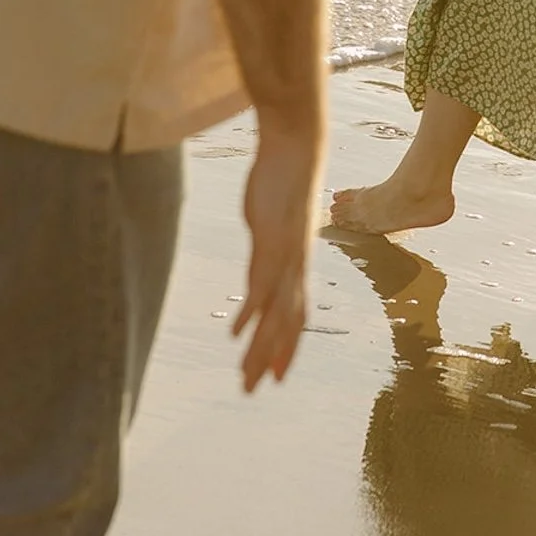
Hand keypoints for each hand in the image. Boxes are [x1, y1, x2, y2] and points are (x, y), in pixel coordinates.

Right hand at [232, 114, 323, 392]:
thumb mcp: (275, 216)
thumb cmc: (285, 178)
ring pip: (276, 314)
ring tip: (245, 376)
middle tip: (256, 389)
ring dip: (261, 348)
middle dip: (272, 358)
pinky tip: (237, 333)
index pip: (297, 314)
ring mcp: (286, 256)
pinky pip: (262, 285)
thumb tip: (265, 248)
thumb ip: (270, 239)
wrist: (297, 146)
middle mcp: (296, 265)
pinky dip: (251, 313)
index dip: (288, 346)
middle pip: (286, 323)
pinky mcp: (272, 242)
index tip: (278, 374)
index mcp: (298, 262)